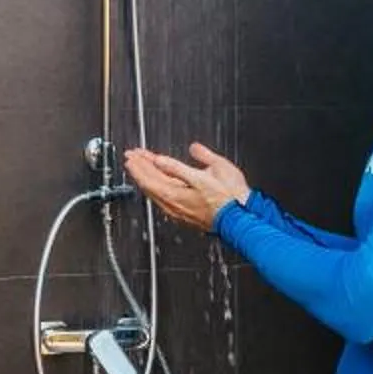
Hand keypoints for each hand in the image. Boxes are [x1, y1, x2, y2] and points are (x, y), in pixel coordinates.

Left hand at [124, 140, 250, 232]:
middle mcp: (173, 205)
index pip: (150, 176)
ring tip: (140, 170)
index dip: (140, 163)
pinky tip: (158, 188)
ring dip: (146, 180)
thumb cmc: (231, 197)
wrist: (241, 218)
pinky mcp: (185, 217)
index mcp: (176, 193)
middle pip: (149, 185)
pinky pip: (162, 201)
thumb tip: (163, 160)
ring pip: (155, 194)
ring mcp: (178, 212)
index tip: (133, 155)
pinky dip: (156, 190)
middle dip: (139, 169)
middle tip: (131, 158)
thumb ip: (182, 166)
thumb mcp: (208, 171)